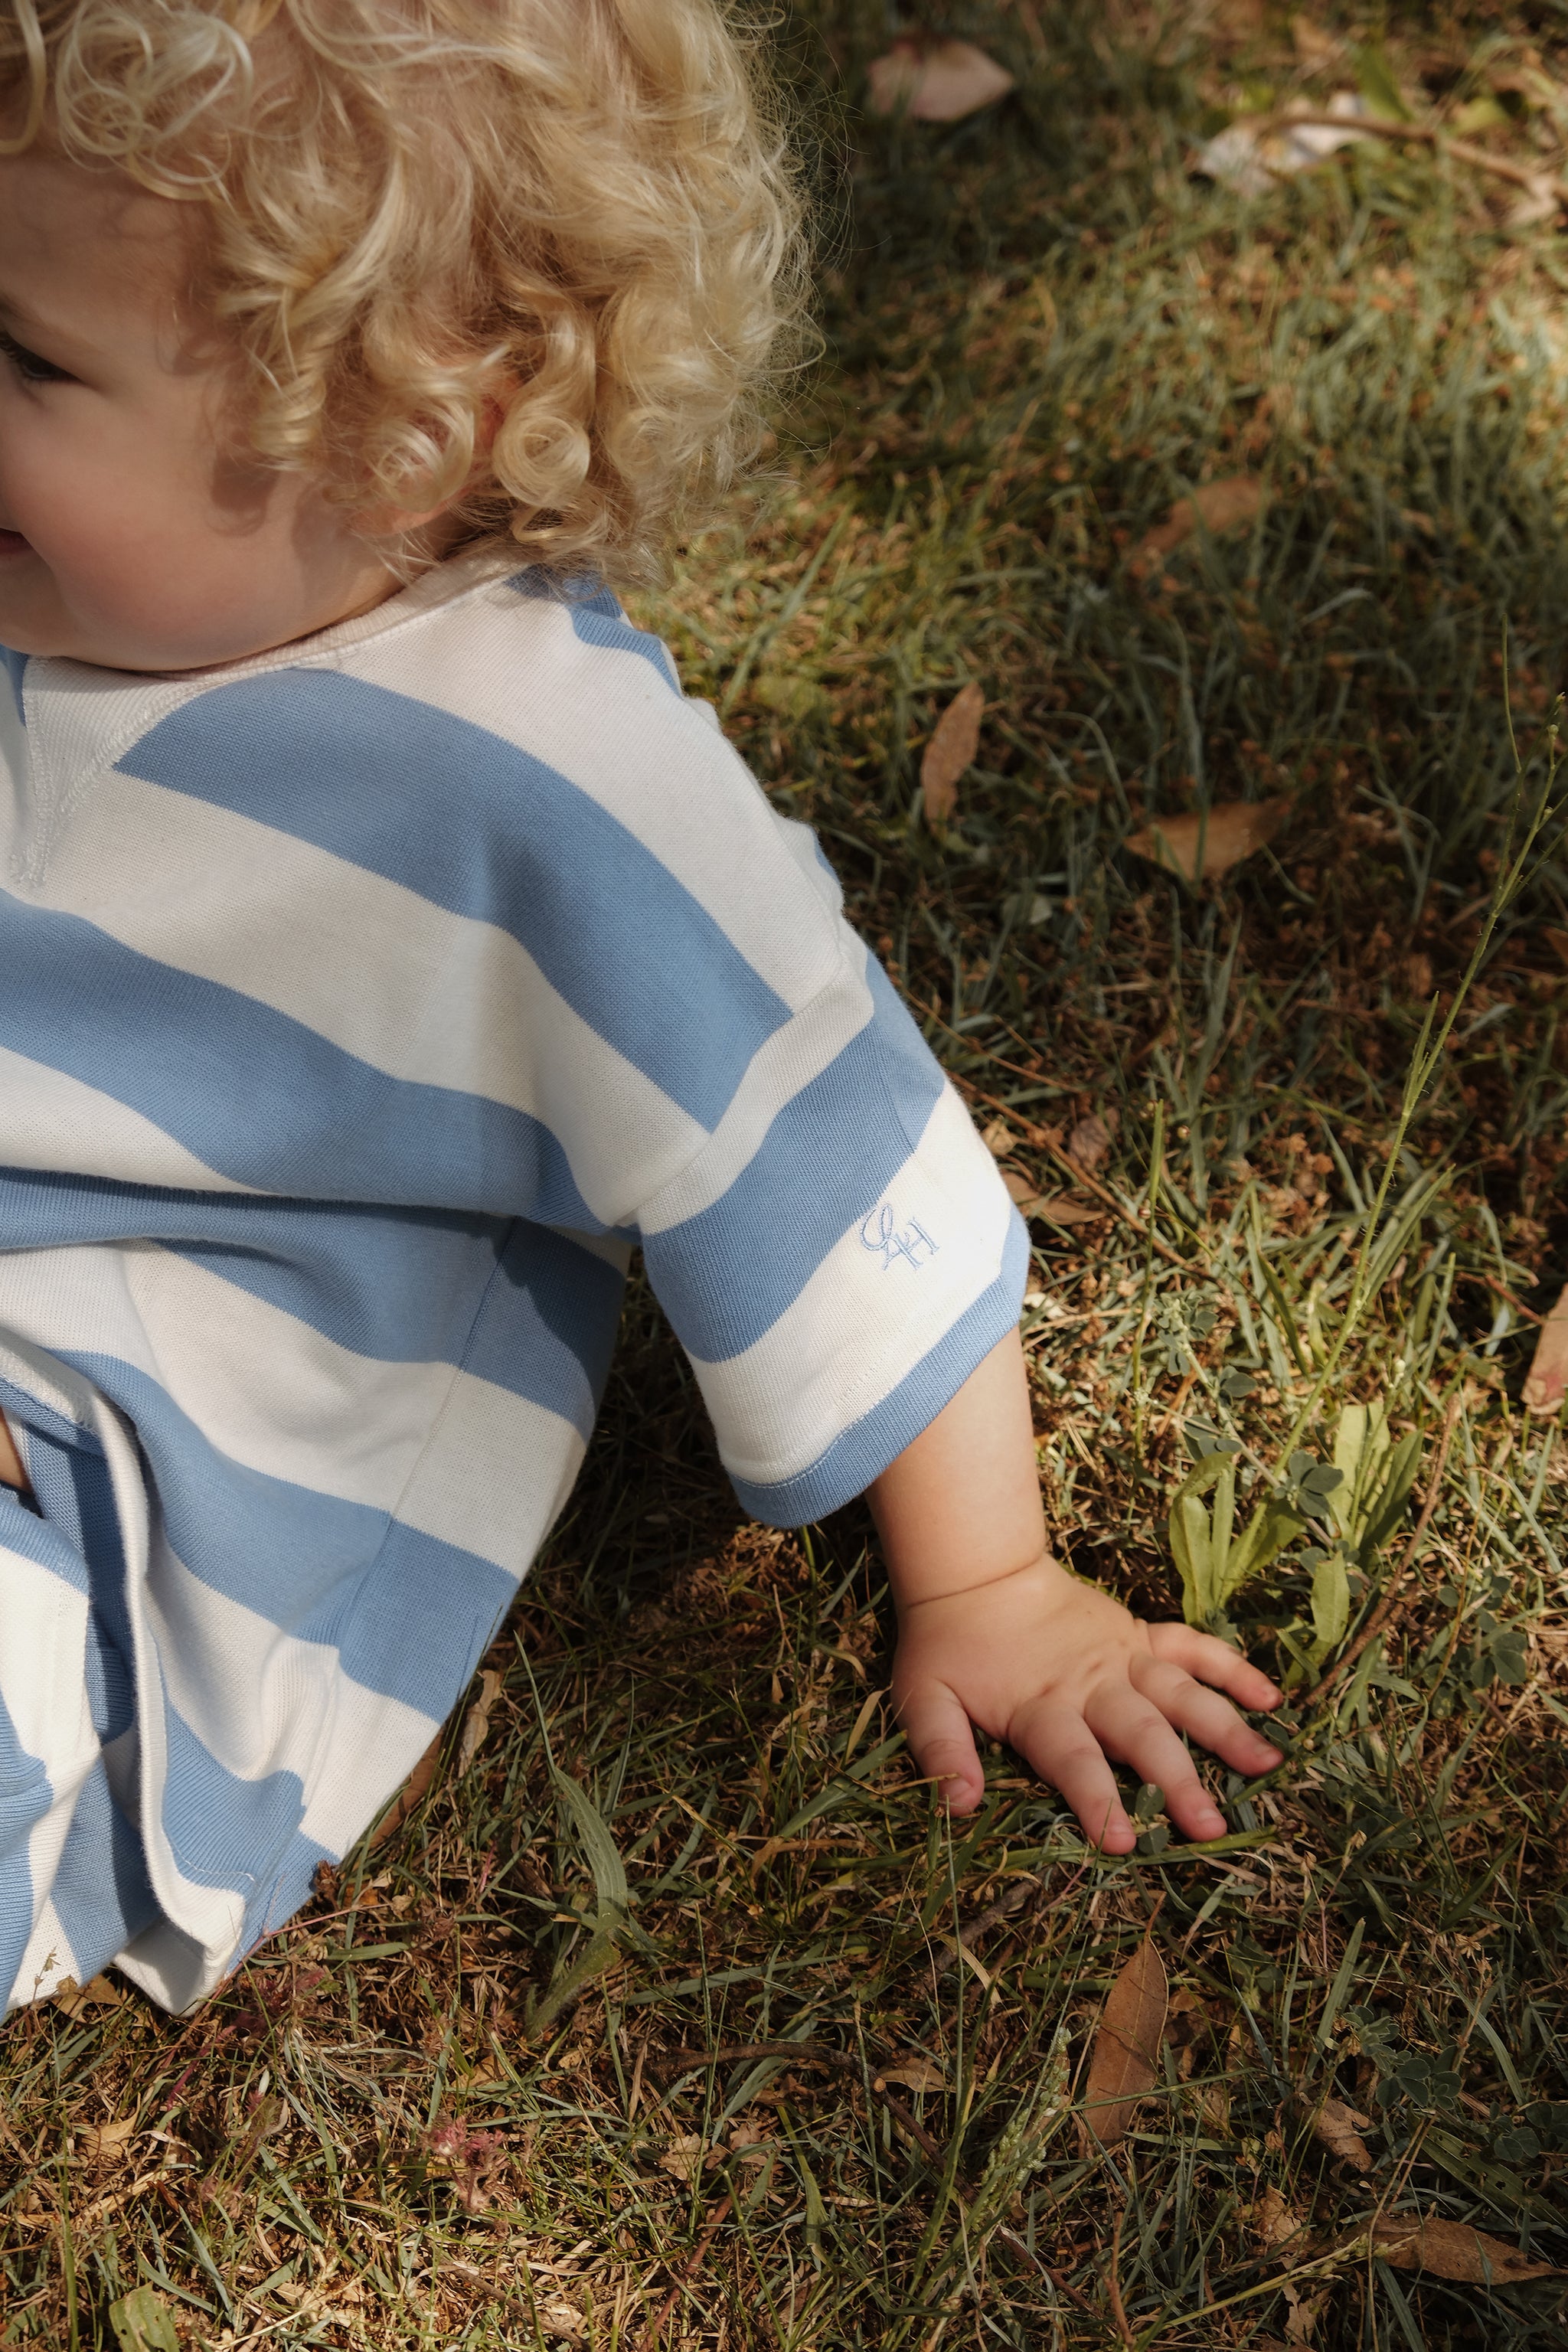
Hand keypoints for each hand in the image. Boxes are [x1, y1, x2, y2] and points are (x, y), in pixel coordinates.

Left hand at [890, 1553, 1282, 1848]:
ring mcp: (1123, 1657)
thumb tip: (960, 1805)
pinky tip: (1271, 1700)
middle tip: (1212, 1828)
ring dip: (1225, 1729)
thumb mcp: (923, 1698)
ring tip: (1267, 1766)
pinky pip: (1194, 1648)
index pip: (1073, 1760)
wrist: (975, 1570)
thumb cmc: (949, 1645)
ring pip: (1182, 1694)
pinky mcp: (1140, 1636)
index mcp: (1041, 1706)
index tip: (1122, 1841)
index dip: (1097, 1800)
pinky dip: (1233, 1669)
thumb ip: (941, 1750)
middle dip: (1178, 1781)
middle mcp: (1092, 1683)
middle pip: (1141, 1734)